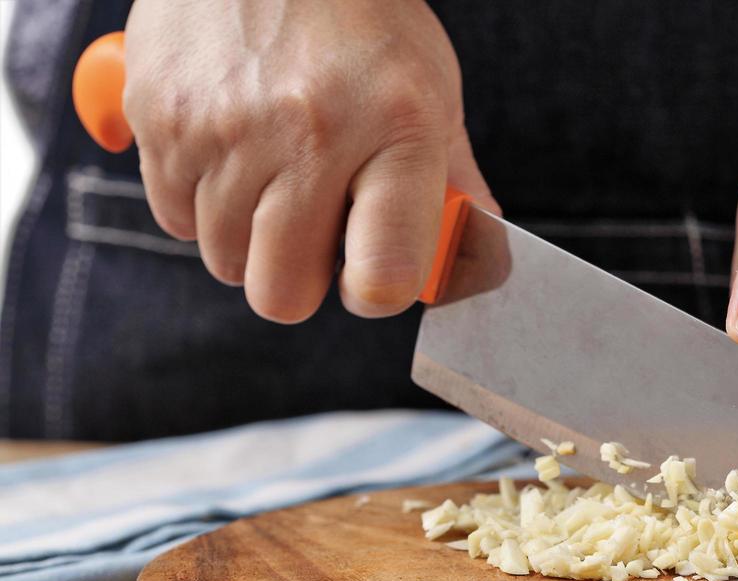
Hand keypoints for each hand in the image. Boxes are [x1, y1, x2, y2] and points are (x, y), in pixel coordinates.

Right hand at [123, 0, 493, 322]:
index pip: (383, 275)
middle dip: (300, 278)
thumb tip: (474, 263)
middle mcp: (308, 134)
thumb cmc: (363, 21)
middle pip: (282, 293)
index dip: (376, 294)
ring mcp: (224, 127)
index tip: (374, 277)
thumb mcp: (431, 92)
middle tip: (316, 230)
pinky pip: (174, 218)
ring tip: (275, 176)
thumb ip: (451, 183)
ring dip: (250, 239)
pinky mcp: (160, 116)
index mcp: (396, 130)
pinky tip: (232, 154)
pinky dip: (200, 204)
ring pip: (225, 261)